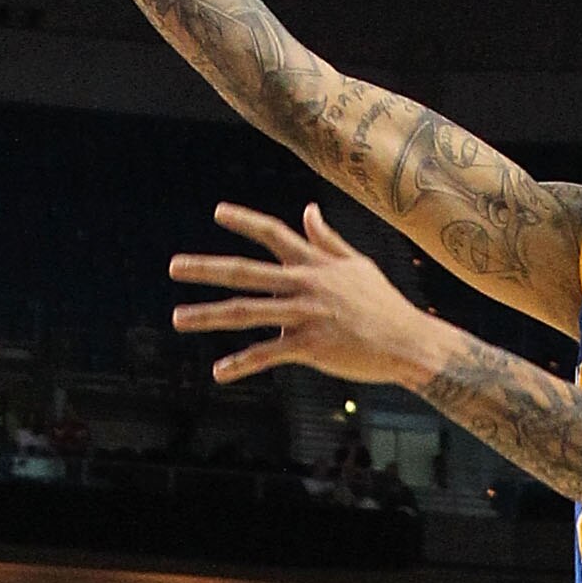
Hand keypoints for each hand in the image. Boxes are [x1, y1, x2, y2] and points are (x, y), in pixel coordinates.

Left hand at [170, 201, 440, 387]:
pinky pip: (267, 354)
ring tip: (177, 318)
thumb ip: (326, 239)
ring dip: (208, 315)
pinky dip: (241, 364)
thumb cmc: (384, 304)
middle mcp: (306, 284)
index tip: (217, 213)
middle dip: (206, 268)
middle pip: (246, 272)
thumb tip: (308, 209)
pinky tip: (218, 373)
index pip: (274, 234)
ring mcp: (306, 314)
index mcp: (315, 263)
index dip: (245, 221)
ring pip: (247, 312)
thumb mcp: (357, 264)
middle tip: (173, 267)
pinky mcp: (310, 346)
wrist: (408, 342)